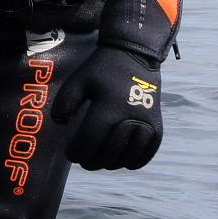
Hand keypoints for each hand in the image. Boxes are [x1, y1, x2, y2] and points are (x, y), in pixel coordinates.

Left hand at [56, 43, 164, 170]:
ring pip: (128, 156)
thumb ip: (64, 102)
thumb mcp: (78, 80)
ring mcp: (146, 122)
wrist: (135, 55)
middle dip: (91, 161)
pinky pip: (148, 151)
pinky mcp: (157, 124)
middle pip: (108, 153)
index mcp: (108, 107)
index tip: (68, 152)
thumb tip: (60, 124)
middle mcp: (129, 118)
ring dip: (111, 163)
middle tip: (82, 159)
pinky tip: (123, 162)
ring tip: (100, 161)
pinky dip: (135, 161)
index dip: (76, 152)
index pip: (89, 141)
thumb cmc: (102, 69)